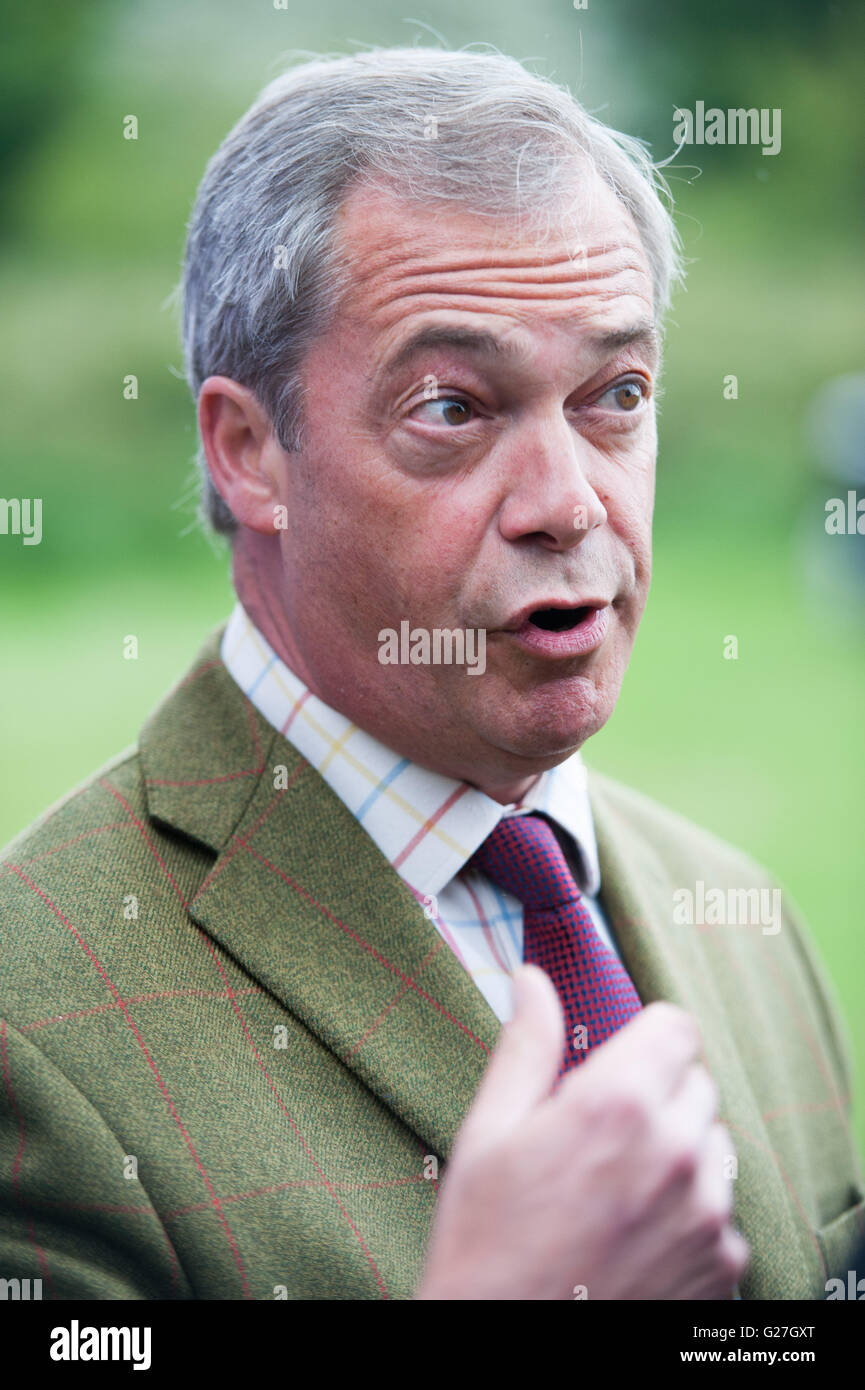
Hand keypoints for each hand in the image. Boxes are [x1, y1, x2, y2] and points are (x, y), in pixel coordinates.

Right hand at [415, 963, 748, 1299]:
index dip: (646, 1038)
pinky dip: (691, 1215)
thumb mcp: (488, 1134)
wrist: (504, 1351)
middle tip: (602, 1136)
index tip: (622, 1060)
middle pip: (696, 1082)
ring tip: (618, 1190)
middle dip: (657, 1094)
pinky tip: (636, 1236)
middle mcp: (675, 1151)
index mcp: (616, 1104)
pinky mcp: (722, 1264)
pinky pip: (723, 1212)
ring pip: (713, 1146)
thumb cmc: (485, 1244)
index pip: (677, 1026)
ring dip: (679, 1153)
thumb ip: (525, 1047)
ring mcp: (707, 1213)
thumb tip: (532, 980)